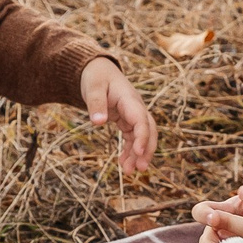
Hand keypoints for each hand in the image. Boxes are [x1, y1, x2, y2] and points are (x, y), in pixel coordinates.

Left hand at [80, 57, 155, 172]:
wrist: (98, 70)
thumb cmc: (96, 77)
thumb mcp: (93, 88)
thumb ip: (96, 104)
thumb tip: (98, 123)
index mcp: (130, 99)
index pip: (141, 120)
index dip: (142, 136)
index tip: (138, 152)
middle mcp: (136, 108)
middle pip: (149, 130)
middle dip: (146, 149)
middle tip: (140, 169)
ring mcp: (133, 115)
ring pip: (142, 137)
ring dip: (138, 154)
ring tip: (128, 172)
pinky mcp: (127, 121)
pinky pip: (133, 138)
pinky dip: (130, 151)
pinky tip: (123, 163)